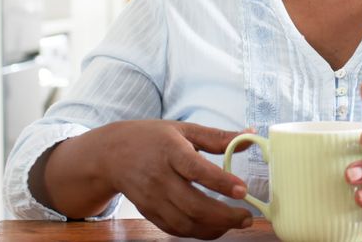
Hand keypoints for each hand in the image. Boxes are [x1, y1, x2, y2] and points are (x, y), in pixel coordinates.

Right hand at [97, 120, 254, 238]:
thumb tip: (250, 135)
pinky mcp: (149, 213)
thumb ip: (217, 137)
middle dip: (224, 216)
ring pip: (185, 223)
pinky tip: (215, 226)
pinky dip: (198, 233)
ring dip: (214, 228)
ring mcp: (153, 199)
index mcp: (170, 151)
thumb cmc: (151, 138)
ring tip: (237, 222)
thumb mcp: (183, 129)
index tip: (243, 190)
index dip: (220, 182)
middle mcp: (159, 178)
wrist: (111, 154)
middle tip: (247, 217)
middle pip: (192, 205)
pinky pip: (175, 230)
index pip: (196, 169)